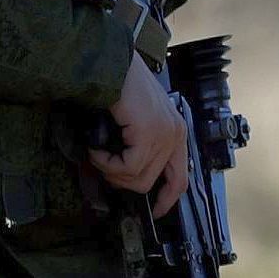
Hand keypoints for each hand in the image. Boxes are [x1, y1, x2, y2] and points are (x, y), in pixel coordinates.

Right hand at [90, 51, 191, 215]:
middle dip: (123, 182)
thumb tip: (127, 173)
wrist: (112, 65)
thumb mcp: (138, 120)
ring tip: (98, 153)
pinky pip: (127, 166)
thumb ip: (141, 144)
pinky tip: (97, 149)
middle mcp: (175, 135)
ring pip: (137, 177)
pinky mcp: (149, 134)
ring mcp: (164, 135)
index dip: (167, 199)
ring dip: (111, 170)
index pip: (181, 179)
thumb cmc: (121, 87)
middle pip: (151, 182)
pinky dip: (107, 163)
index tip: (155, 211)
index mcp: (176, 132)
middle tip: (104, 167)